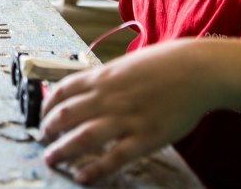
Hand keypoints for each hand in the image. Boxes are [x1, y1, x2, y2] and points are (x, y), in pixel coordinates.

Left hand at [39, 40, 212, 183]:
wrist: (198, 70)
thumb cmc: (164, 65)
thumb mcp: (125, 65)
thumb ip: (104, 79)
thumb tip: (85, 90)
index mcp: (102, 77)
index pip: (62, 90)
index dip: (46, 105)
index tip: (42, 115)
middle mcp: (108, 97)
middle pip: (65, 115)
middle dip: (48, 128)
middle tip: (43, 139)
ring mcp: (126, 118)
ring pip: (82, 137)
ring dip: (62, 150)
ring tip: (51, 159)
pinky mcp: (146, 138)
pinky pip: (114, 158)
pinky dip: (94, 168)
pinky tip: (81, 176)